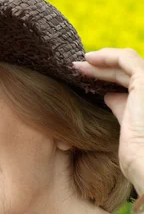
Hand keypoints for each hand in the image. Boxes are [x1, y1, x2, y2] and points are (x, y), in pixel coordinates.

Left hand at [73, 48, 143, 194]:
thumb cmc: (136, 157)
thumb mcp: (126, 126)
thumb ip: (120, 108)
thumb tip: (108, 96)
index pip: (130, 83)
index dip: (107, 78)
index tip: (84, 78)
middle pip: (126, 72)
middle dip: (100, 69)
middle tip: (76, 69)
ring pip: (126, 63)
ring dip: (101, 61)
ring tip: (78, 64)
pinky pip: (126, 60)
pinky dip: (108, 56)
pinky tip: (89, 60)